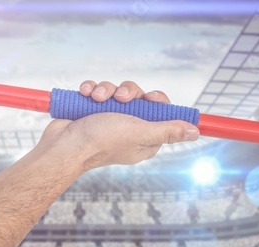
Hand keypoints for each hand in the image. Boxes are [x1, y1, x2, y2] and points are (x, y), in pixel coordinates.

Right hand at [39, 79, 198, 170]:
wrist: (63, 145)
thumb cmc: (101, 142)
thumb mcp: (140, 133)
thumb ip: (167, 131)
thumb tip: (195, 132)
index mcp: (144, 139)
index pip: (160, 113)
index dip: (157, 101)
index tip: (150, 98)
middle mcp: (127, 128)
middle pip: (138, 97)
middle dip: (128, 92)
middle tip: (121, 99)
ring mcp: (108, 119)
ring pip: (116, 91)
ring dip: (106, 89)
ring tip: (96, 98)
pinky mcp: (90, 111)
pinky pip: (97, 91)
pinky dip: (91, 89)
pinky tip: (85, 94)